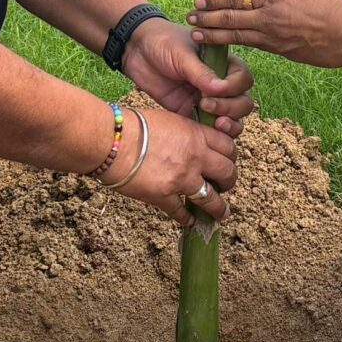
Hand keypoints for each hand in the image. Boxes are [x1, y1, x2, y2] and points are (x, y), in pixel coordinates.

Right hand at [111, 108, 235, 225]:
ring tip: (222, 215)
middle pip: (227, 172)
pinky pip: (181, 212)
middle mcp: (195, 156)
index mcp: (195, 134)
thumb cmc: (131, 125)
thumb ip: (183, 132)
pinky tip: (188, 221)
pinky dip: (185, 218)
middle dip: (229, 182)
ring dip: (219, 209)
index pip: (228, 146)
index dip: (230, 157)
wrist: (111, 140)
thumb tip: (188, 142)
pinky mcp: (164, 196)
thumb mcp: (167, 120)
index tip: (227, 162)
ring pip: (212, 198)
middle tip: (225, 187)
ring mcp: (182, 178)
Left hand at [121, 15, 255, 137]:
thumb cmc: (162, 42)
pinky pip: (208, 128)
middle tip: (207, 105)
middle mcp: (220, 83)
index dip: (233, 88)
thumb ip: (201, 73)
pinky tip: (204, 134)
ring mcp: (207, 99)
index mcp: (223, 63)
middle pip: (242, 102)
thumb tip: (220, 89)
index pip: (243, 80)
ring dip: (229, 124)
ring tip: (216, 125)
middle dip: (232, 108)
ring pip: (231, 118)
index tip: (214, 89)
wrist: (136, 50)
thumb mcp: (182, 54)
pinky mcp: (191, 112)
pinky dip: (212, 134)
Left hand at [191, 0, 341, 68]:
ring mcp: (274, 38)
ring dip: (215, 35)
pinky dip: (236, 46)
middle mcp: (268, 18)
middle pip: (229, 17)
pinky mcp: (282, 52)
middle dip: (207, 18)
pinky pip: (254, 47)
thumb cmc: (334, 5)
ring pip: (237, 35)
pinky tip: (226, 47)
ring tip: (197, 35)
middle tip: (189, 17)